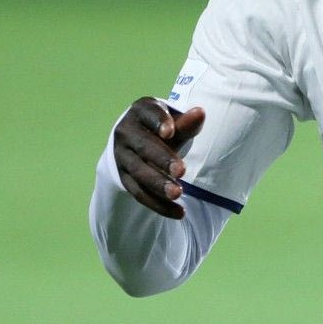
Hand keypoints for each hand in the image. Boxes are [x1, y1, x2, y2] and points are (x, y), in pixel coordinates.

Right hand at [113, 97, 205, 218]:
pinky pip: (140, 194)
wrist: (136, 139)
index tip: (170, 132)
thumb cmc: (163, 126)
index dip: (159, 122)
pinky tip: (178, 212)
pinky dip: (158, 205)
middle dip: (162, 159)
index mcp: (141, 111)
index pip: (149, 115)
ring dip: (159, 185)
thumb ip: (186, 122)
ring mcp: (122, 156)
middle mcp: (126, 132)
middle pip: (144, 147)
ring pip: (140, 173)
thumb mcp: (174, 121)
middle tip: (182, 171)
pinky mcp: (124, 178)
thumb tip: (200, 113)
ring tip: (179, 194)